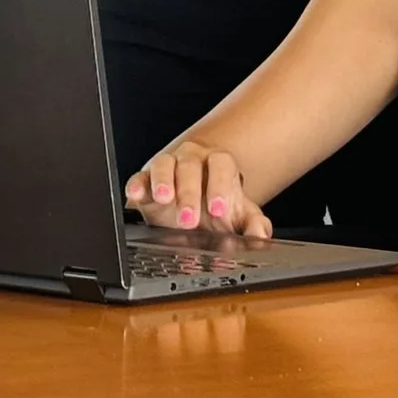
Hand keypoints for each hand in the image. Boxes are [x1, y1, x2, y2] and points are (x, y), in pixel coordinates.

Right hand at [123, 139, 273, 237]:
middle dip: (189, 192)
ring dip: (163, 181)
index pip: (220, 164)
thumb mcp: (239, 217)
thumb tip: (261, 235)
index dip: (219, 184)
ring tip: (164, 199)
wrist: (192, 205)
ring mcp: (167, 168)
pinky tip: (136, 195)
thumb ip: (254, 225)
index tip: (218, 209)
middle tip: (189, 220)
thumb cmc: (216, 208)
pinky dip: (136, 185)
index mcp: (217, 165)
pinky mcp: (145, 180)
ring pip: (163, 164)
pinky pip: (139, 177)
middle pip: (190, 166)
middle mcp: (191, 162)